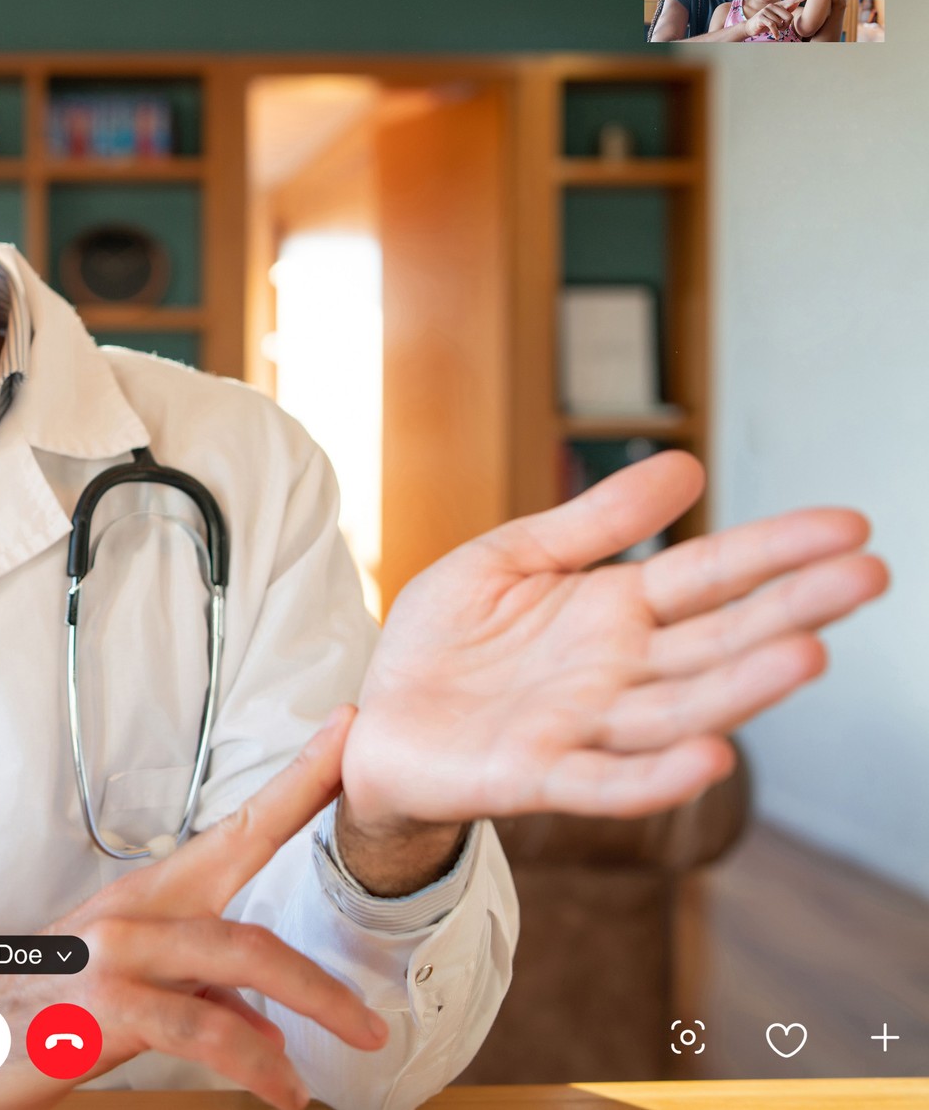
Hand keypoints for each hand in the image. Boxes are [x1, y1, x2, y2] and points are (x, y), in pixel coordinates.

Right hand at [0, 708, 386, 1109]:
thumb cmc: (36, 1016)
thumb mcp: (131, 998)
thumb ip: (204, 1000)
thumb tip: (269, 1032)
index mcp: (148, 896)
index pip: (238, 825)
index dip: (299, 777)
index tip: (349, 732)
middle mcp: (135, 908)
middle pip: (250, 873)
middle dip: (325, 894)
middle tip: (380, 982)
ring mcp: (117, 950)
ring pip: (240, 954)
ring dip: (312, 998)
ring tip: (359, 1039)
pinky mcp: (101, 1003)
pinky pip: (201, 1026)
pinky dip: (253, 1061)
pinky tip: (281, 1088)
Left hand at [344, 451, 887, 828]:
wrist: (378, 721)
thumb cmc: (446, 642)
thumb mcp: (509, 558)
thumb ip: (590, 522)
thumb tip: (684, 465)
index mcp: (614, 611)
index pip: (709, 575)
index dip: (775, 551)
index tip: (849, 527)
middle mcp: (617, 672)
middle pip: (717, 640)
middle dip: (791, 609)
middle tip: (867, 576)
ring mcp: (585, 727)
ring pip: (679, 708)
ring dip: (743, 687)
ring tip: (809, 652)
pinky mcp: (539, 776)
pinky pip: (608, 780)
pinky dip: (658, 776)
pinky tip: (711, 757)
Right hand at [746, 0, 794, 38]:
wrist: (750, 27)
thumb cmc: (766, 22)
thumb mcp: (777, 17)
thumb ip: (786, 10)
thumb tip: (797, 2)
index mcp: (779, 5)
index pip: (792, 0)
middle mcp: (773, 6)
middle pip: (788, 16)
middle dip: (786, 25)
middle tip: (781, 28)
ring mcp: (766, 10)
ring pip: (780, 22)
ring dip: (779, 29)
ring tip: (775, 30)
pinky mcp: (761, 17)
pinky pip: (773, 25)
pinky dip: (775, 32)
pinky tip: (776, 36)